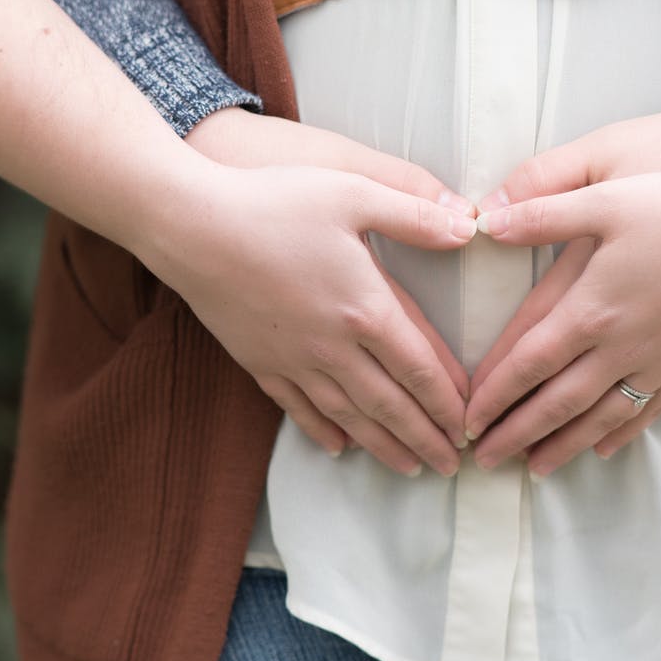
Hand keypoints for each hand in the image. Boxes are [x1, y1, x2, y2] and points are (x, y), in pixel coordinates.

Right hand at [133, 112, 478, 475]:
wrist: (190, 226)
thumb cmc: (274, 203)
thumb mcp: (353, 193)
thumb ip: (414, 214)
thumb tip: (468, 228)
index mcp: (365, 308)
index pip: (420, 368)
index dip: (449, 400)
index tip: (470, 424)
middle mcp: (334, 345)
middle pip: (391, 405)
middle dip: (426, 438)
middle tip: (452, 465)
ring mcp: (294, 359)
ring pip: (349, 416)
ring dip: (384, 445)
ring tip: (409, 468)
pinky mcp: (259, 361)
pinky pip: (298, 408)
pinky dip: (323, 430)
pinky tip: (340, 446)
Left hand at [466, 116, 660, 476]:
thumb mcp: (608, 199)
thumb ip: (545, 212)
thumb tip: (486, 222)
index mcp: (591, 308)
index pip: (527, 363)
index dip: (493, 394)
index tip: (465, 418)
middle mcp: (619, 346)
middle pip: (556, 403)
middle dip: (515, 434)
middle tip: (482, 459)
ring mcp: (657, 362)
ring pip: (599, 417)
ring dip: (560, 445)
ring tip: (533, 468)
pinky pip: (648, 411)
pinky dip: (620, 433)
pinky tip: (603, 447)